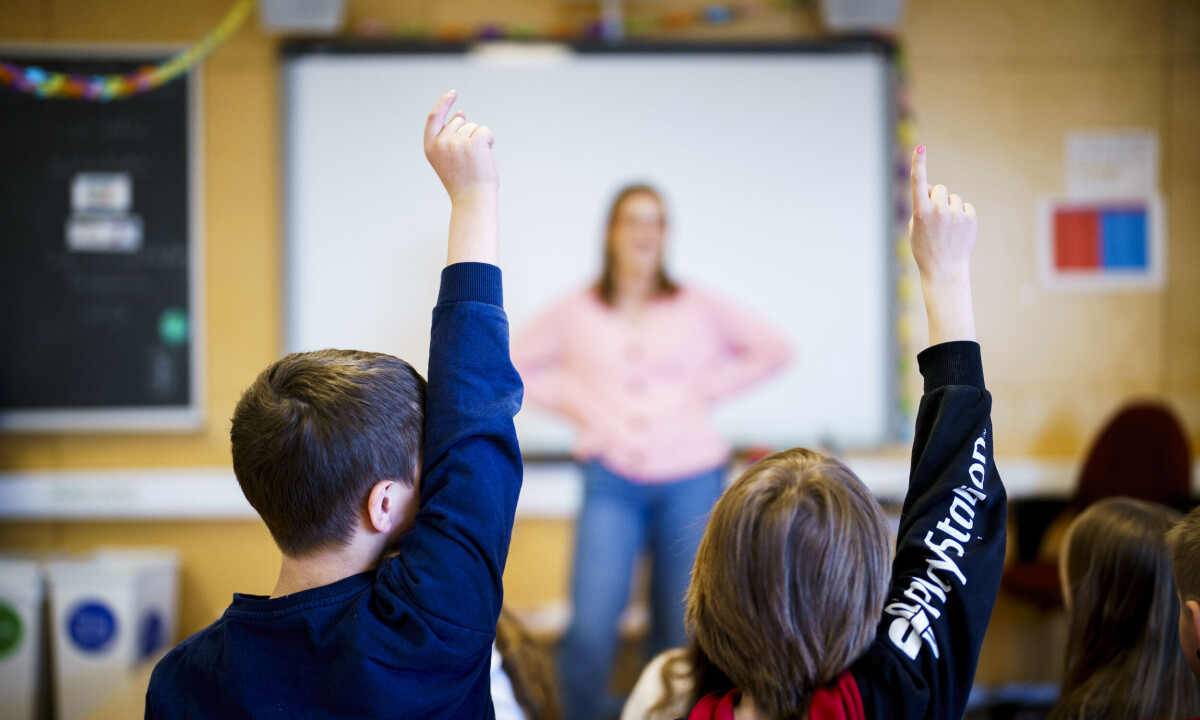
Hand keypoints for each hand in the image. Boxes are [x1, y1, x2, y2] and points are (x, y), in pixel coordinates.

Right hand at [423, 90, 497, 202]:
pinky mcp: (473, 143)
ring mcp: (456, 143)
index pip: (434, 117)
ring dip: (479, 140)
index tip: (453, 93)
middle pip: (459, 122)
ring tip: (475, 161)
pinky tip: (485, 157)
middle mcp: (440, 143)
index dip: (443, 103)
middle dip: (468, 134)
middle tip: (469, 159)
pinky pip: (485, 131)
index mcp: (430, 147)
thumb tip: (461, 113)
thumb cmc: (464, 181)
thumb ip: (450, 136)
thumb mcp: (450, 158)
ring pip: (473, 127)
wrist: (473, 200)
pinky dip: (489, 141)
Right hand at [908, 146, 976, 344]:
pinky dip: (961, 216)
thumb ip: (922, 206)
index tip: (920, 148)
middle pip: (939, 189)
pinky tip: (958, 231)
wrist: (945, 270)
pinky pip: (965, 207)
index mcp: (921, 212)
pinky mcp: (970, 218)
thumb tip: (932, 189)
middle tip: (935, 219)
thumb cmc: (925, 248)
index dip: (919, 164)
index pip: (919, 183)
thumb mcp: (916, 227)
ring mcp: (956, 214)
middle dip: (936, 198)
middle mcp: (939, 210)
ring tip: (947, 229)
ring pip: (953, 198)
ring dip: (950, 208)